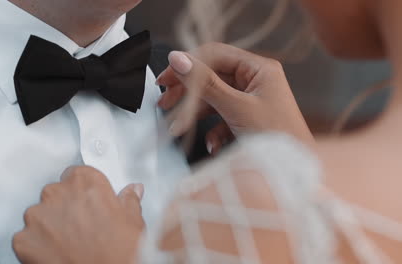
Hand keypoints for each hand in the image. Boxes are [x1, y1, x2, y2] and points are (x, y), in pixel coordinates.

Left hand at [13, 166, 144, 263]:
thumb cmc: (119, 252)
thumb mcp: (133, 221)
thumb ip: (128, 200)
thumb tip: (131, 192)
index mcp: (85, 182)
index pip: (76, 174)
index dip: (82, 191)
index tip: (88, 202)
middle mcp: (57, 193)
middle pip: (56, 194)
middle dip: (66, 208)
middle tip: (82, 227)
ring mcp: (37, 216)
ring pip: (39, 215)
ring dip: (50, 226)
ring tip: (70, 244)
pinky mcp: (23, 239)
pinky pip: (26, 237)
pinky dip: (37, 245)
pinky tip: (56, 254)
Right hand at [157, 43, 313, 154]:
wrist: (295, 175)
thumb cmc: (278, 139)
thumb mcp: (237, 108)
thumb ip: (205, 83)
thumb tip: (178, 59)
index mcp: (259, 69)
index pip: (215, 55)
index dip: (188, 64)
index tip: (166, 79)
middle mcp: (256, 81)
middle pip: (212, 77)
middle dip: (188, 92)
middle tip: (165, 101)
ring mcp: (252, 101)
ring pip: (215, 99)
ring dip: (196, 115)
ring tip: (178, 127)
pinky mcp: (248, 120)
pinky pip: (223, 118)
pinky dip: (213, 131)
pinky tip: (213, 145)